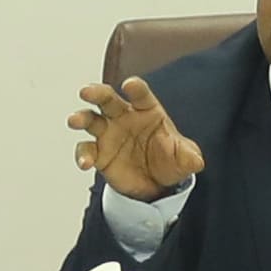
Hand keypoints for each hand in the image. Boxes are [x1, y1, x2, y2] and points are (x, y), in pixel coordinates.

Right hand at [67, 76, 203, 199]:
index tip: (129, 85)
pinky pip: (87, 149)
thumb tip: (195, 161)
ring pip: (91, 119)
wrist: (156, 185)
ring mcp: (109, 134)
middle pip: (108, 99)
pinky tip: (85, 162)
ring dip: (81, 117)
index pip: (140, 94)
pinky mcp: (99, 153)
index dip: (135, 88)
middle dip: (97, 93)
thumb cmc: (170, 161)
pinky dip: (83, 154)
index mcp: (146, 110)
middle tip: (87, 91)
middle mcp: (124, 117)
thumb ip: (188, 157)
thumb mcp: (184, 159)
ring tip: (75, 121)